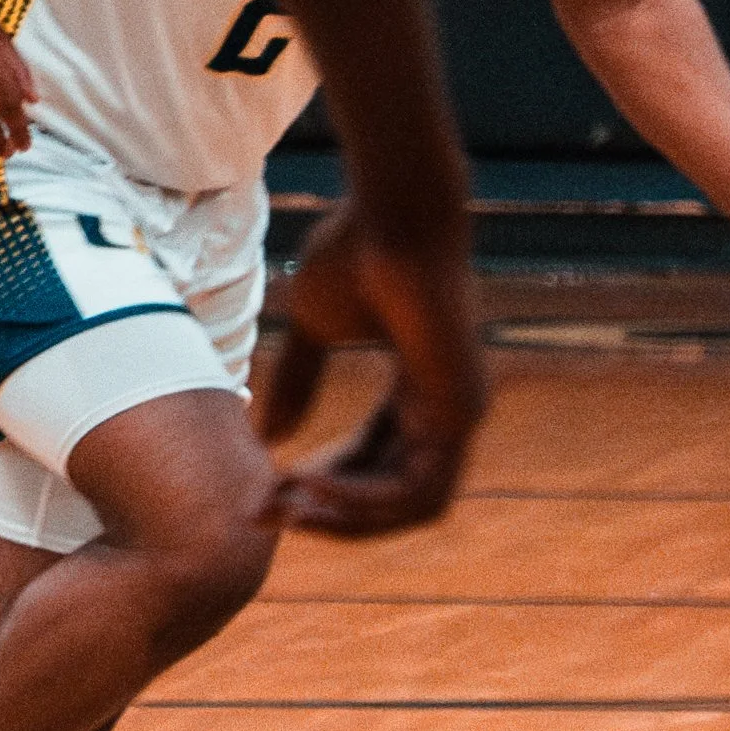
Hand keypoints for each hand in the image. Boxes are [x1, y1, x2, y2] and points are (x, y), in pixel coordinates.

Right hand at [258, 200, 486, 535]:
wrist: (393, 213)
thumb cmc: (357, 250)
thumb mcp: (313, 327)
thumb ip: (297, 380)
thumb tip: (269, 435)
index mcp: (416, 389)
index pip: (374, 462)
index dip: (322, 483)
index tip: (268, 490)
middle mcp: (444, 408)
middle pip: (391, 494)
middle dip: (328, 513)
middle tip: (268, 513)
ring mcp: (460, 413)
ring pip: (408, 506)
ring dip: (344, 517)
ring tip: (287, 508)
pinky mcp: (461, 413)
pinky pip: (415, 489)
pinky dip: (363, 500)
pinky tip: (310, 488)